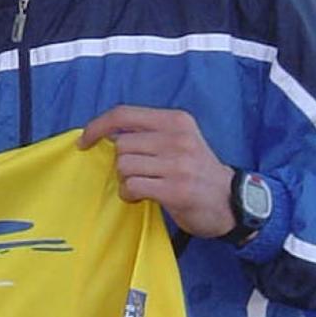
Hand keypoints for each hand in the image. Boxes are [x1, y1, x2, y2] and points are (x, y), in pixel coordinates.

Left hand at [77, 105, 235, 238]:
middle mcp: (178, 138)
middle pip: (121, 145)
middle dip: (121, 163)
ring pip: (124, 166)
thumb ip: (148, 133)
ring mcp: (178, 164)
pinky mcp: (176, 190)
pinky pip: (132, 186)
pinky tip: (141, 197)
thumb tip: (105, 135)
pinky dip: (129, 194)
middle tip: (136, 174)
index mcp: (175, 120)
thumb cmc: (196, 170)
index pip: (124, 114)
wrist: (231, 202)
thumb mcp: (179, 140)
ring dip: (124, 180)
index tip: (84, 141)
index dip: (97, 126)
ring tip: (142, 186)